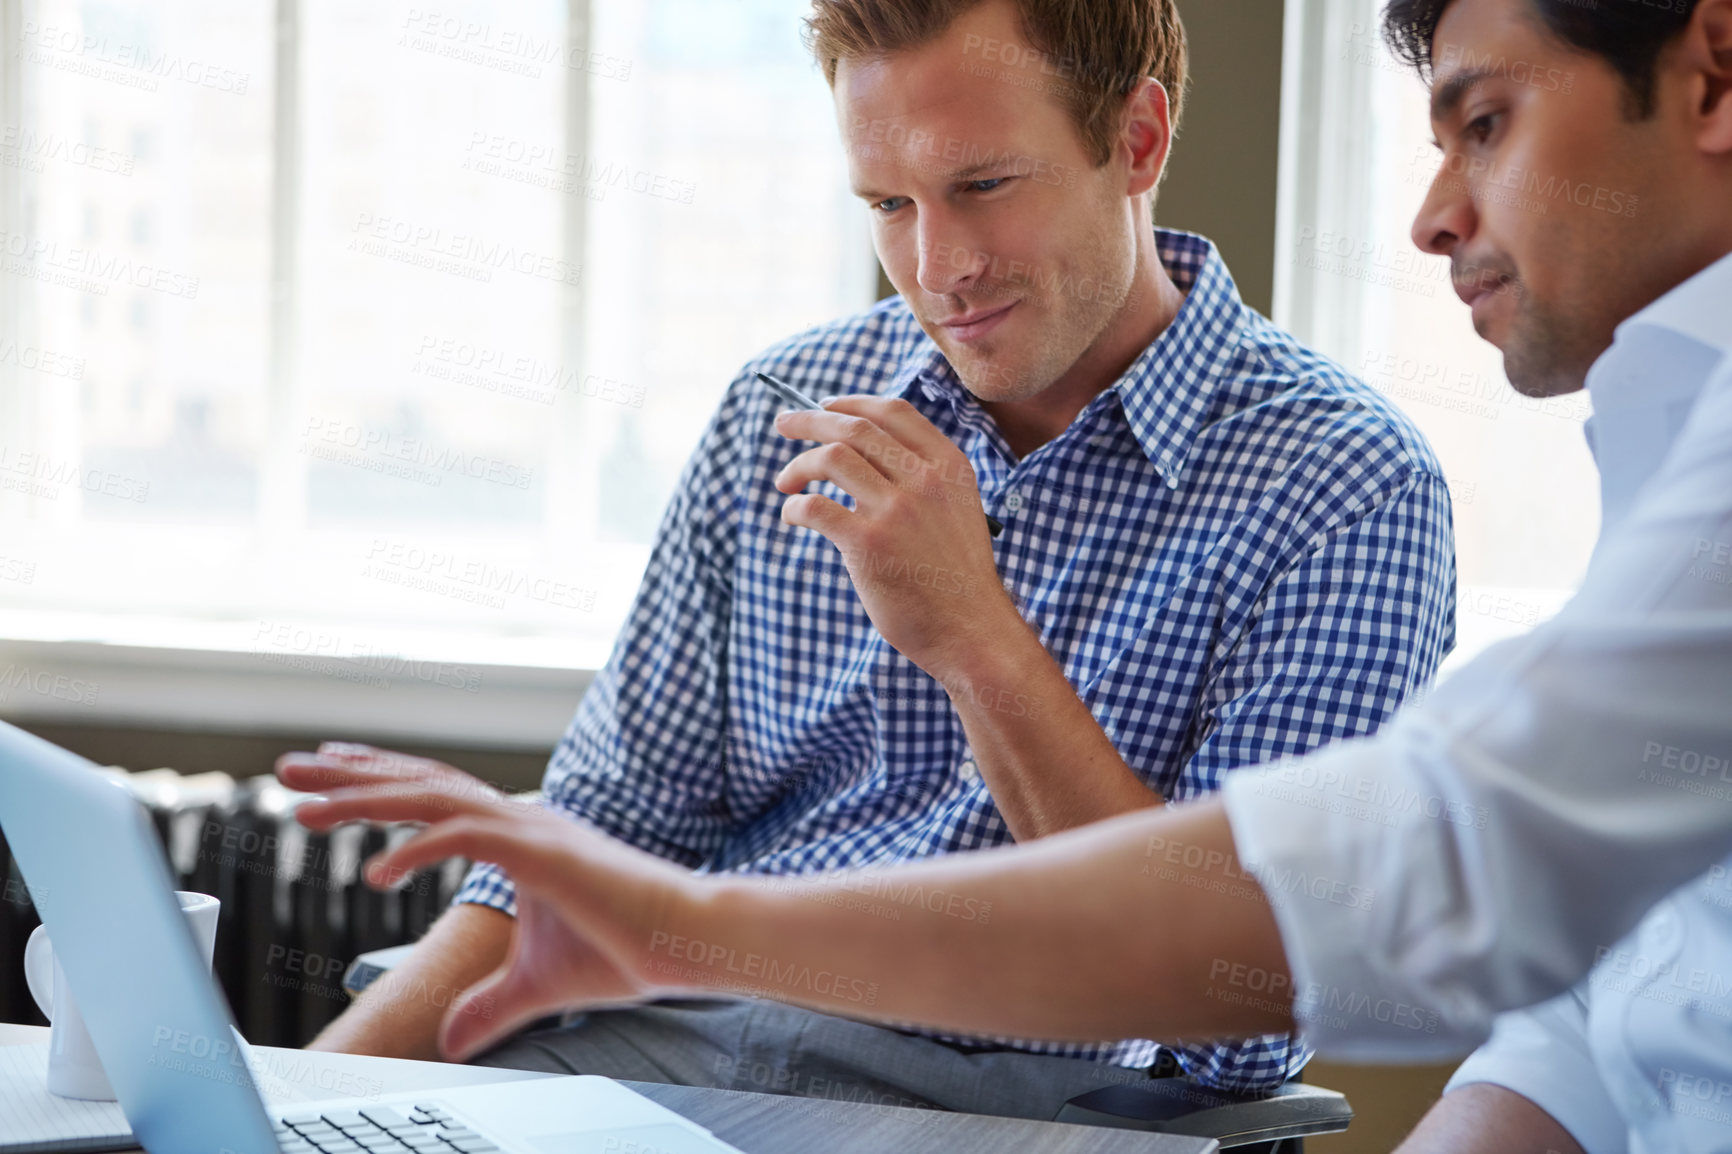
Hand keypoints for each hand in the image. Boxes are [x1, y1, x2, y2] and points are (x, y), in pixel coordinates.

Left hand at [276, 745, 696, 1060]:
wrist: (689, 942)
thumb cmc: (628, 950)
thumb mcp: (538, 986)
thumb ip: (491, 1007)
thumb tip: (452, 1039)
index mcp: (518, 835)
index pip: (434, 795)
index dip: (379, 780)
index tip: (327, 774)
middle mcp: (519, 819)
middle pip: (420, 782)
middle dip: (350, 775)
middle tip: (288, 770)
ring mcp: (532, 829)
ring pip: (432, 798)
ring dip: (364, 798)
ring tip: (303, 807)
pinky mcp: (543, 852)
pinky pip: (467, 838)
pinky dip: (417, 849)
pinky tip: (375, 873)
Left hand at [774, 395, 1020, 675]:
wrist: (972, 630)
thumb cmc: (956, 576)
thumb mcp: (958, 510)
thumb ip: (924, 479)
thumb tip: (862, 453)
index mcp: (949, 466)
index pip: (893, 411)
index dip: (851, 403)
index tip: (825, 406)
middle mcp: (925, 480)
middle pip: (854, 428)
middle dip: (810, 421)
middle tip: (783, 424)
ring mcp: (897, 510)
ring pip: (831, 459)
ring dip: (798, 465)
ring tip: (785, 481)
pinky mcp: (869, 543)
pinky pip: (815, 507)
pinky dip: (795, 506)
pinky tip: (792, 515)